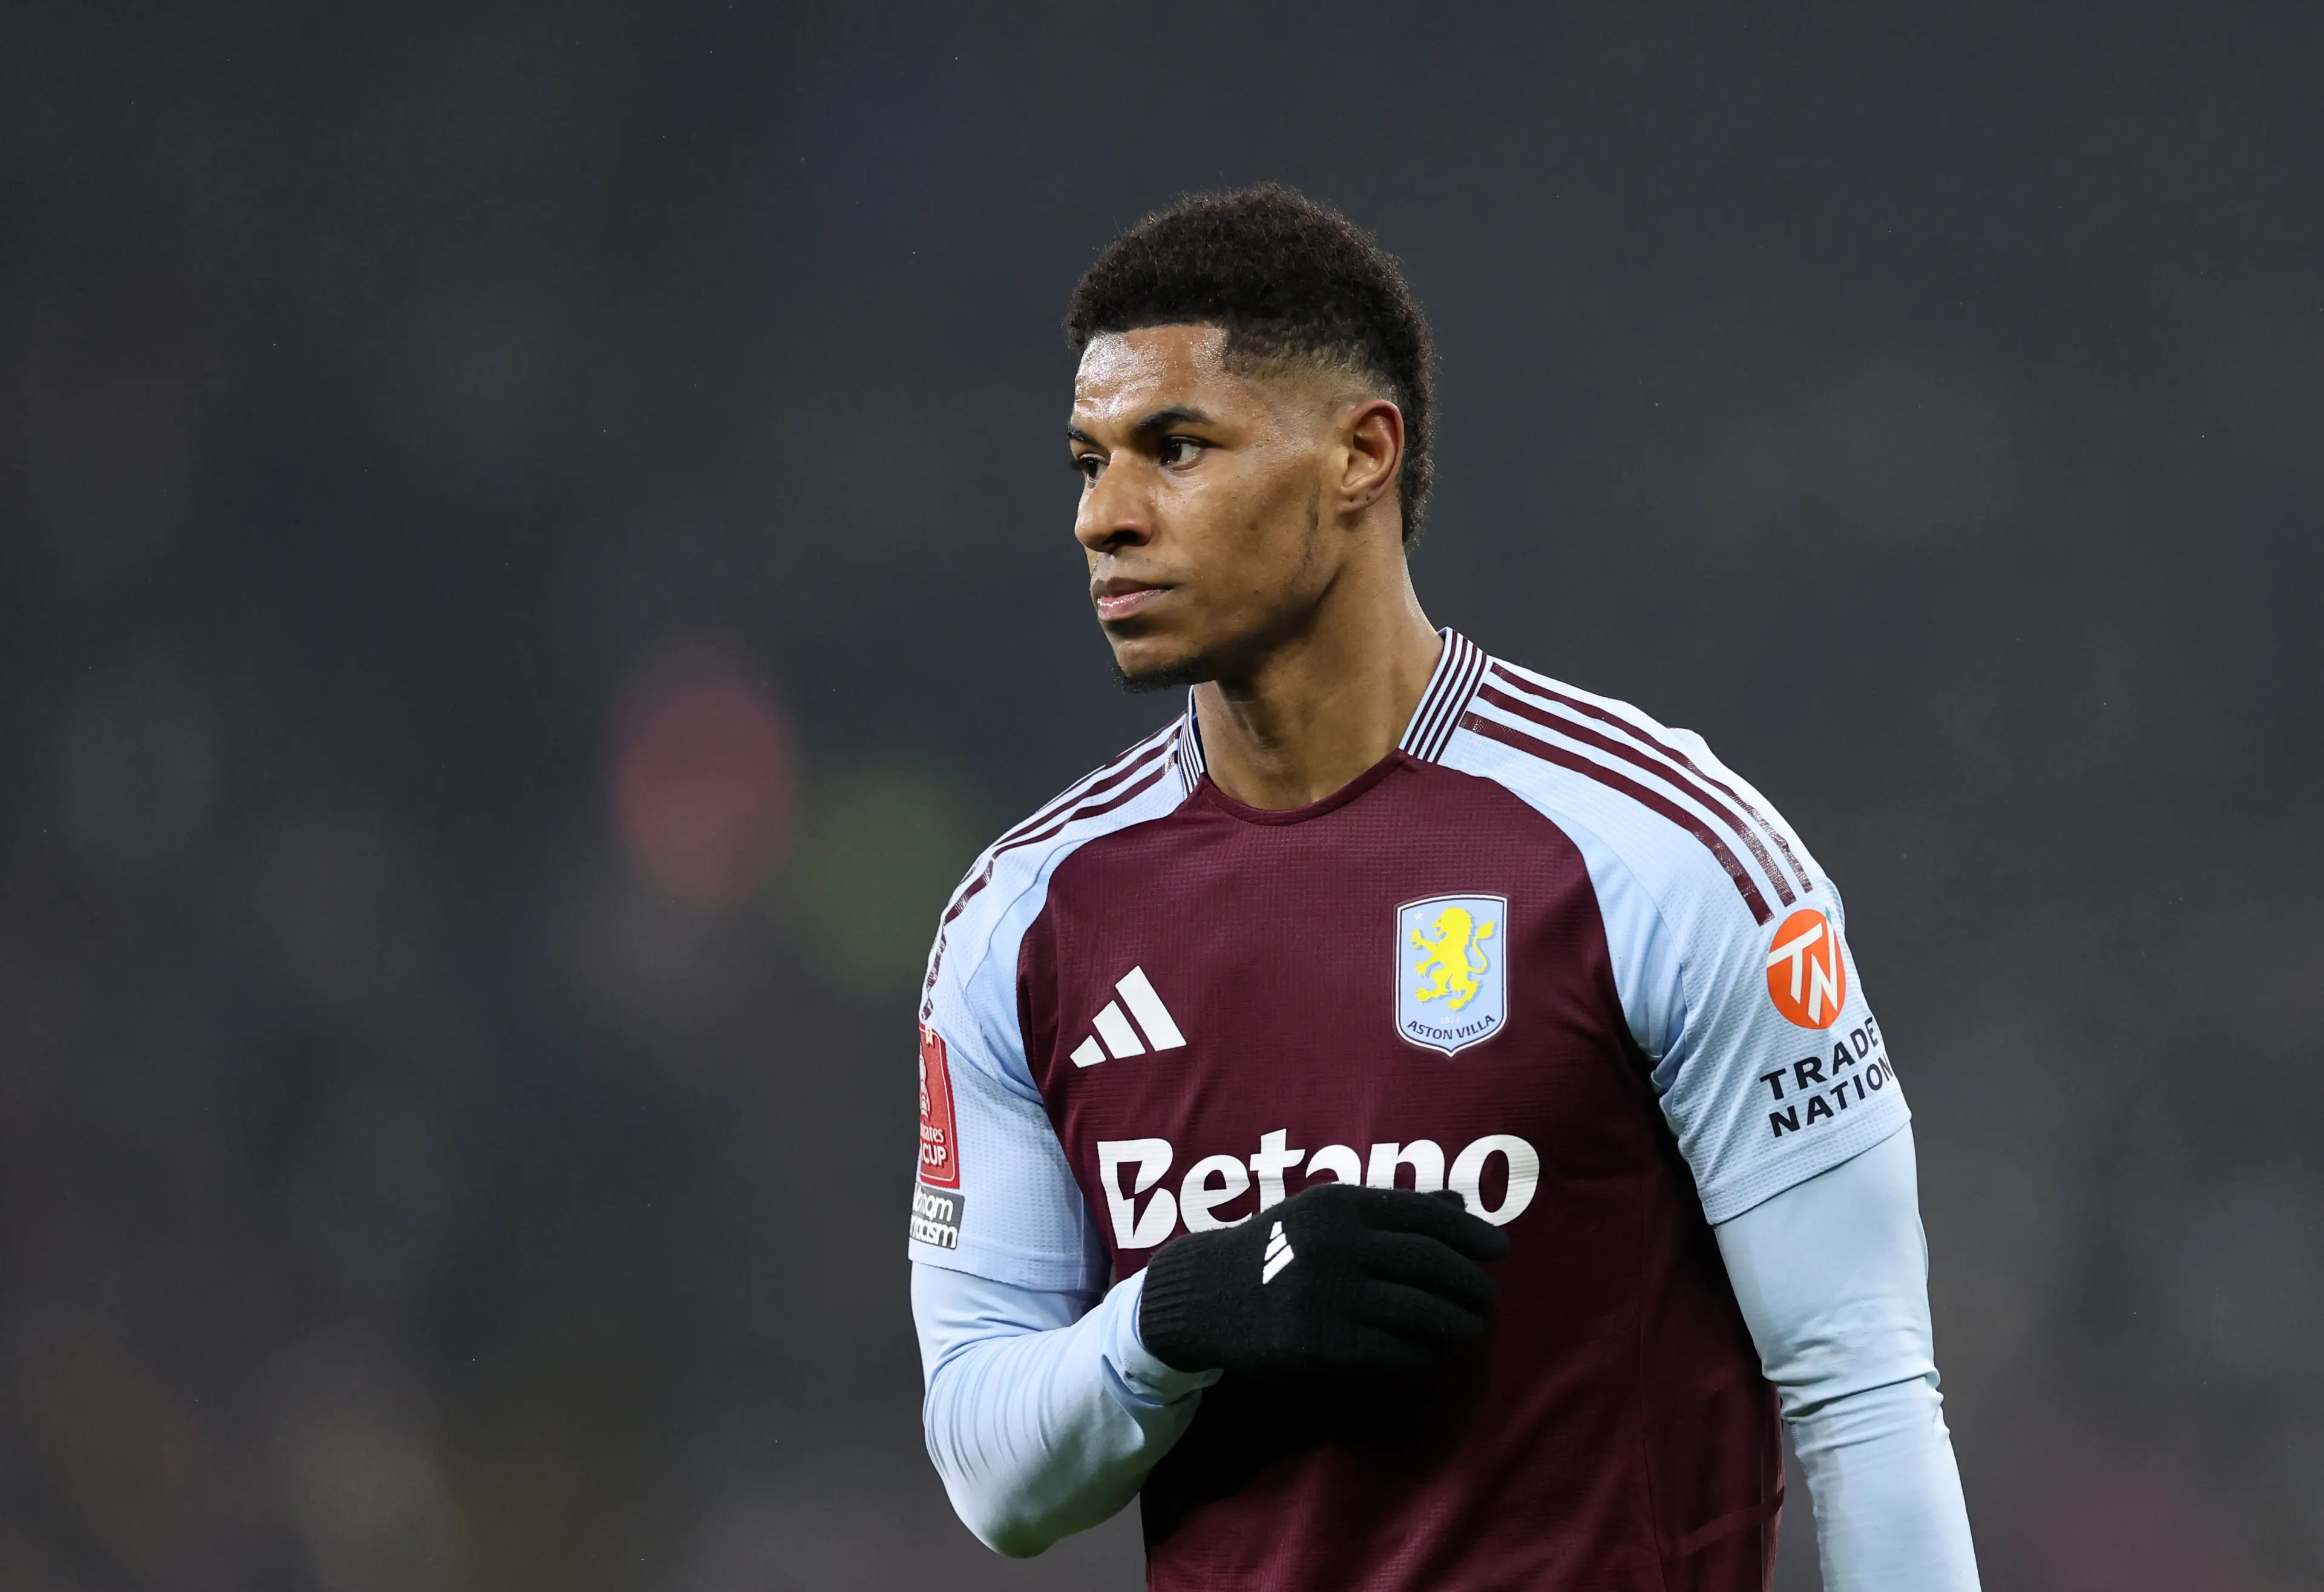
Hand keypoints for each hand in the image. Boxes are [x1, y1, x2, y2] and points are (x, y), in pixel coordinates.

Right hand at [1137, 1183, 1508, 1376]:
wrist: (1208, 1293)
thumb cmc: (1279, 1247)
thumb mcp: (1329, 1213)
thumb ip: (1395, 1209)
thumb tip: (1463, 1209)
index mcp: (1343, 1204)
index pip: (1426, 1217)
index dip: (1470, 1235)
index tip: (1500, 1249)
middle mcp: (1338, 1244)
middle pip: (1431, 1264)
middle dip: (1470, 1283)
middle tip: (1487, 1298)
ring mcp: (1327, 1295)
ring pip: (1419, 1312)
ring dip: (1455, 1322)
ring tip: (1468, 1326)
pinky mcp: (1318, 1343)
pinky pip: (1392, 1351)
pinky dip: (1420, 1353)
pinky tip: (1427, 1352)